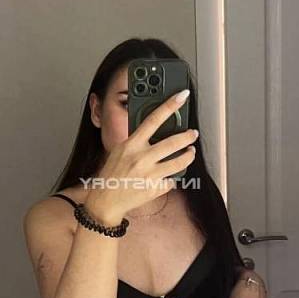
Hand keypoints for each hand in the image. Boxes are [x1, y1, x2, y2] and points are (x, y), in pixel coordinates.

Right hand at [86, 89, 196, 221]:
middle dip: (188, 136)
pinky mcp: (155, 189)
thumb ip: (137, 140)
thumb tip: (155, 130)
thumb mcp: (120, 150)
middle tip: (193, 133)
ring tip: (190, 152)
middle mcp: (142, 158)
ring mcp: (150, 174)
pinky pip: (171, 180)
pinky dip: (172, 177)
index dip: (170, 105)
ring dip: (188, 155)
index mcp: (132, 145)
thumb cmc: (111, 174)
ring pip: (180, 162)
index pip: (154, 119)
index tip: (182, 96)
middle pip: (174, 142)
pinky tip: (169, 175)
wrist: (105, 201)